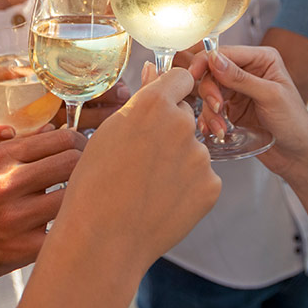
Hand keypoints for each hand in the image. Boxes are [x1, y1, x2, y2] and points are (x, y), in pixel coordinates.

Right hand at [0, 128, 86, 281]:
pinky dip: (68, 230)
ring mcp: (14, 217)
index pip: (62, 138)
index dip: (81, 144)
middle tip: (89, 176)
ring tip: (79, 202)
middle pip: (73, 162)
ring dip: (80, 200)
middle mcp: (7, 183)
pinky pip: (63, 234)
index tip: (84, 152)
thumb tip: (62, 131)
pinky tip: (65, 228)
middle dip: (87, 168)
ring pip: (72, 198)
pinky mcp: (21, 249)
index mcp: (2, 156)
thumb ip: (24, 149)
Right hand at [55, 63, 220, 267]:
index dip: (170, 92)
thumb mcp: (110, 132)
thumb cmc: (95, 184)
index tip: (161, 108)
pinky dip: (188, 188)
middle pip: (186, 116)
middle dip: (171, 131)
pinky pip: (203, 178)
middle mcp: (181, 124)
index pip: (180, 78)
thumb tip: (154, 68)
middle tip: (144, 159)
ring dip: (179, 162)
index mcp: (153, 104)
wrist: (103, 239)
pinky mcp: (212, 186)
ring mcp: (200, 157)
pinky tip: (163, 202)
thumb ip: (141, 98)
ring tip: (148, 187)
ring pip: (194, 149)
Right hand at [188, 45, 307, 179]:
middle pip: (213, 72)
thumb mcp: (270, 97)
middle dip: (210, 91)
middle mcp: (248, 71)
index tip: (193, 74)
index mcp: (262, 59)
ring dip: (211, 111)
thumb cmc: (295, 124)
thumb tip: (214, 59)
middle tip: (217, 107)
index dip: (206, 61)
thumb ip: (241, 78)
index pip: (226, 52)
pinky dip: (210, 120)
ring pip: (209, 92)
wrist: (297, 156)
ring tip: (221, 128)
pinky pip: (211, 110)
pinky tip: (216, 131)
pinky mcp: (232, 109)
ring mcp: (239, 91)